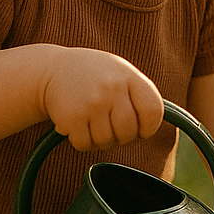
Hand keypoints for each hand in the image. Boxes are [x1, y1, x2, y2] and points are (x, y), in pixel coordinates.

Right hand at [38, 46, 163, 150]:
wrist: (52, 68)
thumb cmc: (95, 75)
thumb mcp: (122, 74)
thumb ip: (140, 95)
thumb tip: (161, 126)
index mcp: (131, 78)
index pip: (154, 112)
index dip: (148, 127)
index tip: (140, 128)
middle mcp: (113, 89)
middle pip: (129, 132)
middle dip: (122, 136)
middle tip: (110, 125)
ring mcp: (92, 103)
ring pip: (107, 142)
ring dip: (100, 139)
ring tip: (93, 122)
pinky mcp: (72, 117)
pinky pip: (85, 145)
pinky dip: (82, 142)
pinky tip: (78, 125)